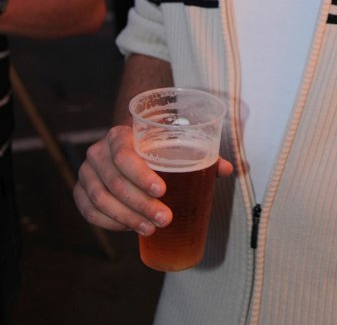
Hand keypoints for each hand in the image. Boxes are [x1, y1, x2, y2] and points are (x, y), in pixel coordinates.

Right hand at [73, 125, 232, 235]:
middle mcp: (98, 151)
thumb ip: (200, 156)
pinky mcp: (80, 191)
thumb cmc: (153, 148)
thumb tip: (229, 169)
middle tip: (164, 218)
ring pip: (101, 199)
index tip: (162, 191)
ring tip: (150, 228)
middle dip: (140, 204)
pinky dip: (109, 222)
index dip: (141, 175)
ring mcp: (86, 172)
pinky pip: (89, 211)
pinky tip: (129, 228)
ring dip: (126, 217)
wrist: (125, 145)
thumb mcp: (173, 146)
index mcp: (119, 135)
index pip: (125, 155)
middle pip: (115, 181)